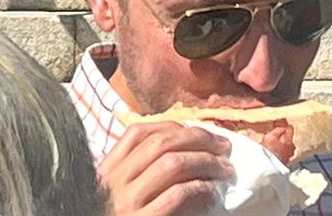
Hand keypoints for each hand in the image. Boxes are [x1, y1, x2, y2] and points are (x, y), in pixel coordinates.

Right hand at [99, 122, 230, 215]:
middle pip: (161, 143)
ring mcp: (127, 203)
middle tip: (224, 147)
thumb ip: (134, 176)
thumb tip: (182, 154)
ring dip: (206, 161)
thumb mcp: (113, 196)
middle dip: (198, 139)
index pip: (137, 133)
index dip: (173, 127)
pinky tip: (214, 193)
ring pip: (172, 164)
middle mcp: (114, 183)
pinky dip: (201, 189)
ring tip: (226, 169)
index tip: (199, 132)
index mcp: (105, 172)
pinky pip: (178, 195)